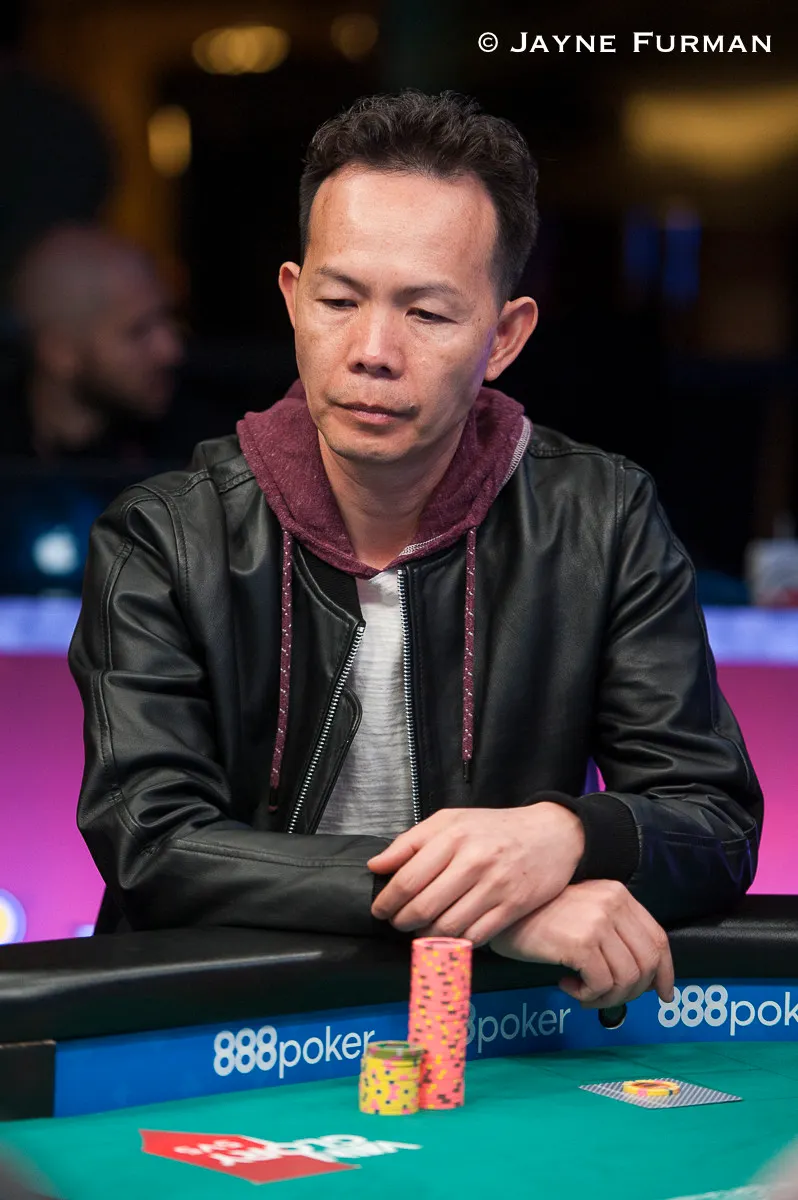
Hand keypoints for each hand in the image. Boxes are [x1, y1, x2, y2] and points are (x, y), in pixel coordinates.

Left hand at [368, 803, 584, 945]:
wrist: (552, 833)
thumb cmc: (495, 828)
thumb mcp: (450, 821)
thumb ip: (410, 842)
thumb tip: (376, 866)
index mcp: (453, 836)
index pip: (407, 879)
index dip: (388, 902)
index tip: (381, 910)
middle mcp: (473, 861)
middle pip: (424, 907)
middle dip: (403, 922)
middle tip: (399, 922)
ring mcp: (494, 886)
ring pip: (447, 927)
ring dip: (426, 936)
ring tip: (421, 930)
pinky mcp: (512, 907)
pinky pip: (475, 937)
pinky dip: (456, 942)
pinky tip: (449, 935)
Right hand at [490, 880, 674, 1006]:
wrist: (500, 913)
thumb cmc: (538, 918)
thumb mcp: (583, 913)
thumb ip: (614, 934)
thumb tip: (645, 977)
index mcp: (617, 894)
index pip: (657, 938)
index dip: (664, 972)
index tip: (661, 994)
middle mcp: (613, 903)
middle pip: (647, 962)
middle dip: (633, 991)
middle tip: (607, 999)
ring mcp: (598, 922)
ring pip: (627, 978)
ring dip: (607, 997)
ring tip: (583, 993)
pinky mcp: (581, 942)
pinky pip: (602, 984)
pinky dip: (588, 995)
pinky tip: (568, 985)